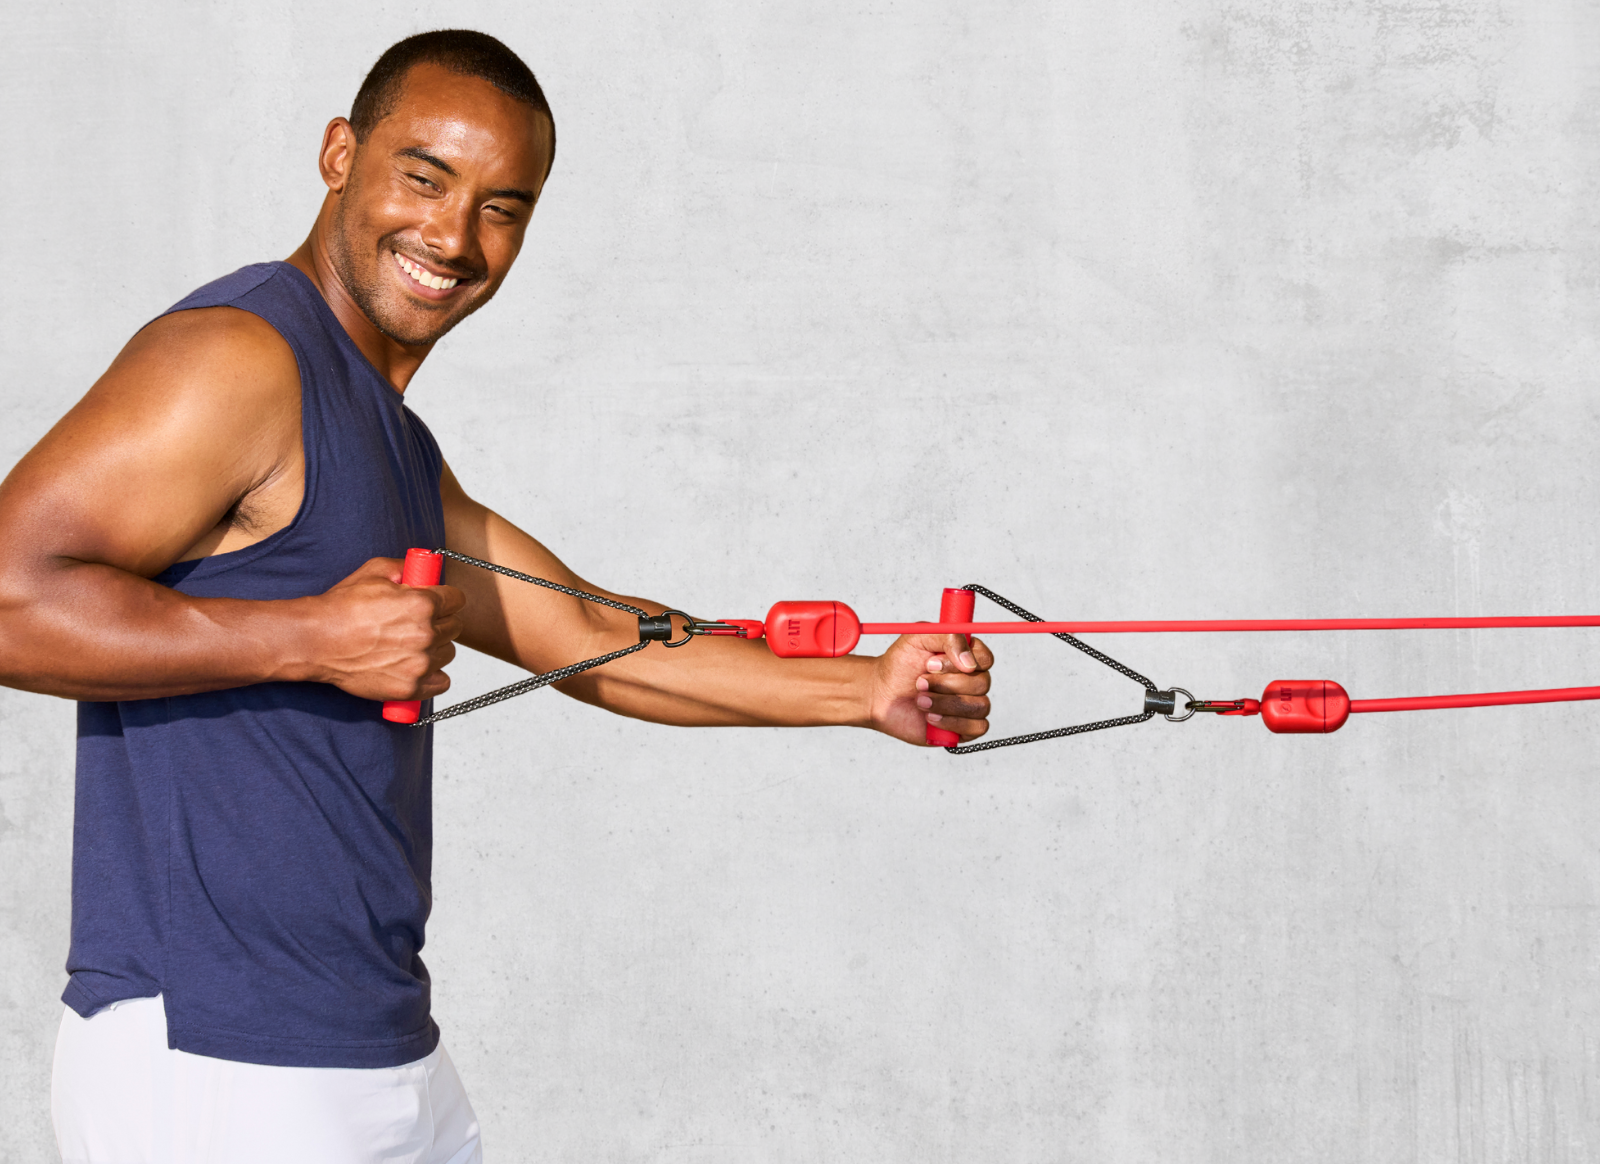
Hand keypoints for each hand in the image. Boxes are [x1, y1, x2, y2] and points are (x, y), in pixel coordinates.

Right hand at [298, 557, 464, 699]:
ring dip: (435, 648)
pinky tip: (415, 666)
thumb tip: (422, 571)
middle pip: (454, 627)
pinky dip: (433, 676)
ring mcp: (419, 663)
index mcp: (422, 603)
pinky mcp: (410, 687)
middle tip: (417, 623)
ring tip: (409, 645)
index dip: (445, 599)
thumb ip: (406, 568)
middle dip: (440, 622)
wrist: (316, 640)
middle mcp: (425, 634)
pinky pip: (442, 682)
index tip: (436, 602)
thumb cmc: (341, 607)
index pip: (457, 600)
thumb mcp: (374, 571)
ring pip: (448, 653)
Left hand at [867, 631, 993, 744]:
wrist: (879, 694)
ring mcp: (969, 704)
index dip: (962, 662)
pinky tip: (930, 718)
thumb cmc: (899, 665)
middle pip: (982, 683)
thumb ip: (948, 637)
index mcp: (965, 655)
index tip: (932, 664)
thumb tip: (970, 661)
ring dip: (946, 704)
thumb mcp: (918, 637)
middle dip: (946, 684)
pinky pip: (978, 727)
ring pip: (980, 706)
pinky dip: (953, 723)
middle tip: (919, 682)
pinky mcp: (964, 727)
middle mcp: (971, 679)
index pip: (985, 658)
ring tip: (920, 701)